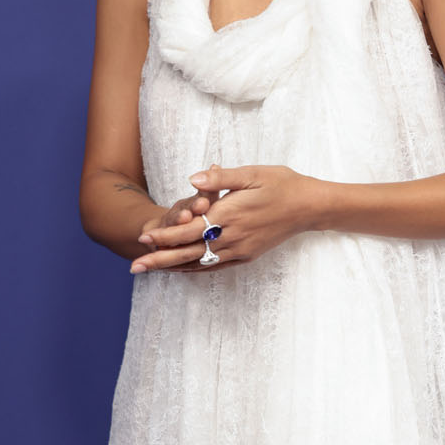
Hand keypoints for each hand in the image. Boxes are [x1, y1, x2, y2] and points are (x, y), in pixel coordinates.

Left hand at [129, 163, 319, 273]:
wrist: (309, 207)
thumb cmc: (282, 184)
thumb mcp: (252, 173)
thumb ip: (221, 179)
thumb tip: (193, 180)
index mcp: (230, 215)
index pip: (190, 230)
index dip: (166, 236)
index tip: (144, 239)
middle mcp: (232, 237)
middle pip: (189, 251)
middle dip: (160, 259)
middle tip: (135, 266)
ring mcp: (240, 249)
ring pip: (200, 262)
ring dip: (173, 267)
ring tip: (150, 271)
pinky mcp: (246, 255)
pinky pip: (216, 266)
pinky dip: (195, 269)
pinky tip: (180, 270)